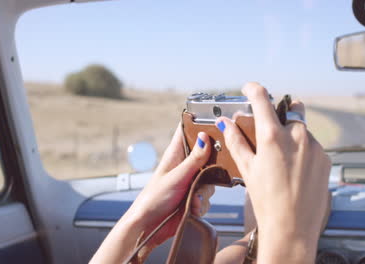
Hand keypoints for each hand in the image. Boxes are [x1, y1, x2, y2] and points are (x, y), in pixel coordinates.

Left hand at [125, 125, 213, 258]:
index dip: (200, 124)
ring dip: (204, 191)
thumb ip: (193, 159)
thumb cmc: (153, 198)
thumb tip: (204, 137)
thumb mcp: (176, 177)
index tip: (215, 125)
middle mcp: (184, 165)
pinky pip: (208, 197)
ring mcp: (190, 181)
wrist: (150, 227)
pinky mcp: (194, 197)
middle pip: (208, 156)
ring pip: (211, 179)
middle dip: (210, 168)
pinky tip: (191, 207)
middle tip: (205, 176)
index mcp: (175, 154)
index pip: (187, 130)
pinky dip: (201, 204)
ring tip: (192, 198)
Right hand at [215, 83, 330, 263]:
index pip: (262, 99)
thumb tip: (225, 123)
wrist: (292, 228)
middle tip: (271, 125)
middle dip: (282, 110)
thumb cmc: (266, 200)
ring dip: (292, 134)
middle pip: (292, 107)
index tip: (249, 88)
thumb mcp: (247, 168)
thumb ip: (236, 141)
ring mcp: (314, 147)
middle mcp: (297, 136)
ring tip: (282, 159)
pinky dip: (303, 150)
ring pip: (302, 128)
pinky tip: (294, 170)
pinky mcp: (325, 158)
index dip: (253, 89)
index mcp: (272, 136)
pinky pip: (313, 145)